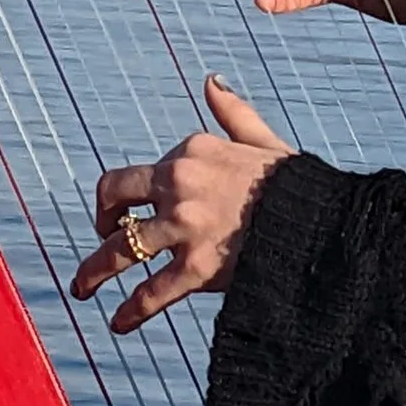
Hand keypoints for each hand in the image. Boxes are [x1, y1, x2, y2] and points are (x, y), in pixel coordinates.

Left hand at [74, 78, 294, 334]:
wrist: (326, 227)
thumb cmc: (297, 187)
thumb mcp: (263, 142)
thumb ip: (234, 113)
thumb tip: (211, 80)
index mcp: (193, 149)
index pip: (143, 170)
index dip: (131, 193)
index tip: (131, 210)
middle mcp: (181, 183)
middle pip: (114, 197)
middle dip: (100, 221)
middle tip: (100, 238)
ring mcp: (186, 226)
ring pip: (122, 249)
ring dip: (94, 272)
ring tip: (80, 289)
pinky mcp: (197, 268)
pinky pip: (152, 292)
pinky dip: (131, 311)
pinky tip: (119, 324)